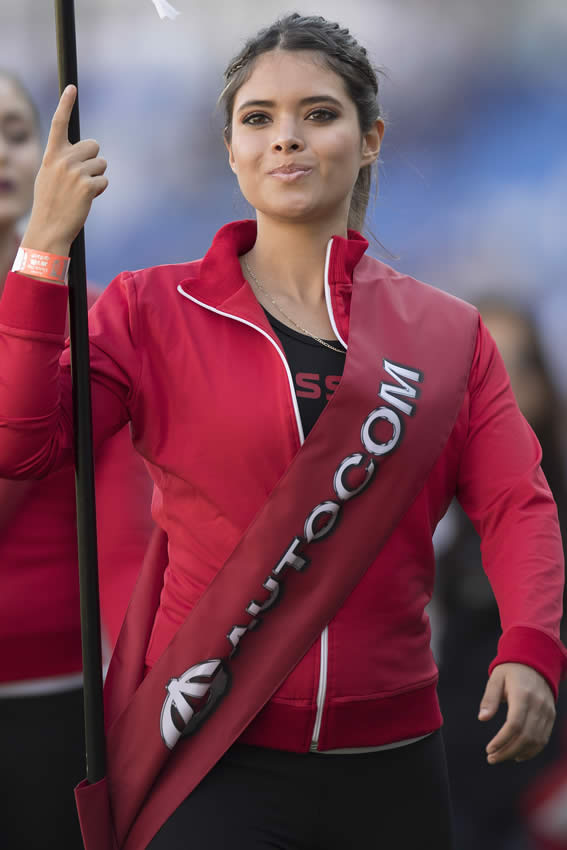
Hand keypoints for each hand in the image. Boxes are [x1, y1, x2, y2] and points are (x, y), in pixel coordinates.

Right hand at [21, 85, 107, 256]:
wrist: (49, 228)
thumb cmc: (50, 203)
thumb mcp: (48, 176)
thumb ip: (62, 160)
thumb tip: (85, 151)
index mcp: (51, 155)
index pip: (59, 123)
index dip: (65, 104)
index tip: (72, 88)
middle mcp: (63, 160)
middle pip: (93, 145)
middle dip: (93, 160)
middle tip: (81, 178)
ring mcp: (75, 172)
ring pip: (101, 164)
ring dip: (96, 177)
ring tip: (80, 191)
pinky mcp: (87, 186)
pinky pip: (104, 181)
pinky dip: (98, 191)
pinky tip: (86, 200)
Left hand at [478, 662, 555, 763]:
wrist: (535, 662)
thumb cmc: (510, 671)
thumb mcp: (496, 679)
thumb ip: (489, 699)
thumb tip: (482, 719)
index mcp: (523, 695)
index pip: (514, 725)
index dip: (502, 740)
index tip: (489, 749)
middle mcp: (538, 705)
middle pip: (525, 737)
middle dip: (507, 751)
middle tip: (491, 758)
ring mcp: (547, 712)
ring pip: (536, 741)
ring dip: (518, 753)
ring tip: (500, 757)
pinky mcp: (551, 716)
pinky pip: (543, 739)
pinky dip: (531, 751)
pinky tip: (517, 755)